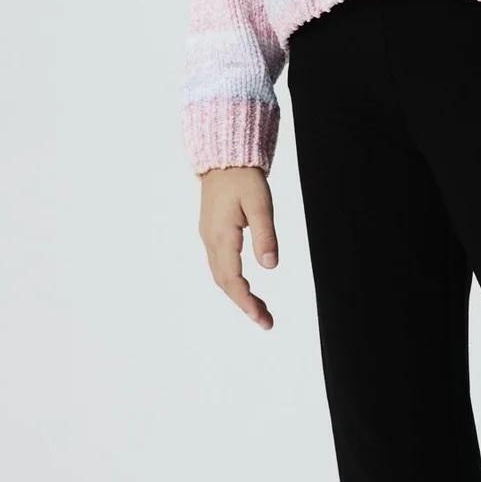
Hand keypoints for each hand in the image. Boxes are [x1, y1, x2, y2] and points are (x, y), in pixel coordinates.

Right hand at [198, 165, 277, 327]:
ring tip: (260, 310)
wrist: (225, 160)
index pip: (232, 279)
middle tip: (266, 322)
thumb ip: (266, 234)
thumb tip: (271, 265)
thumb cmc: (243, 178)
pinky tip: (246, 288)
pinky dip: (233, 282)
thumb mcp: (261, 204)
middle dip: (244, 304)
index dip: (246, 301)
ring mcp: (209, 238)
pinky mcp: (212, 234)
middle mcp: (211, 241)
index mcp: (222, 236)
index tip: (261, 318)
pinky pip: (220, 266)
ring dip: (239, 295)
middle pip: (225, 283)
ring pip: (221, 276)